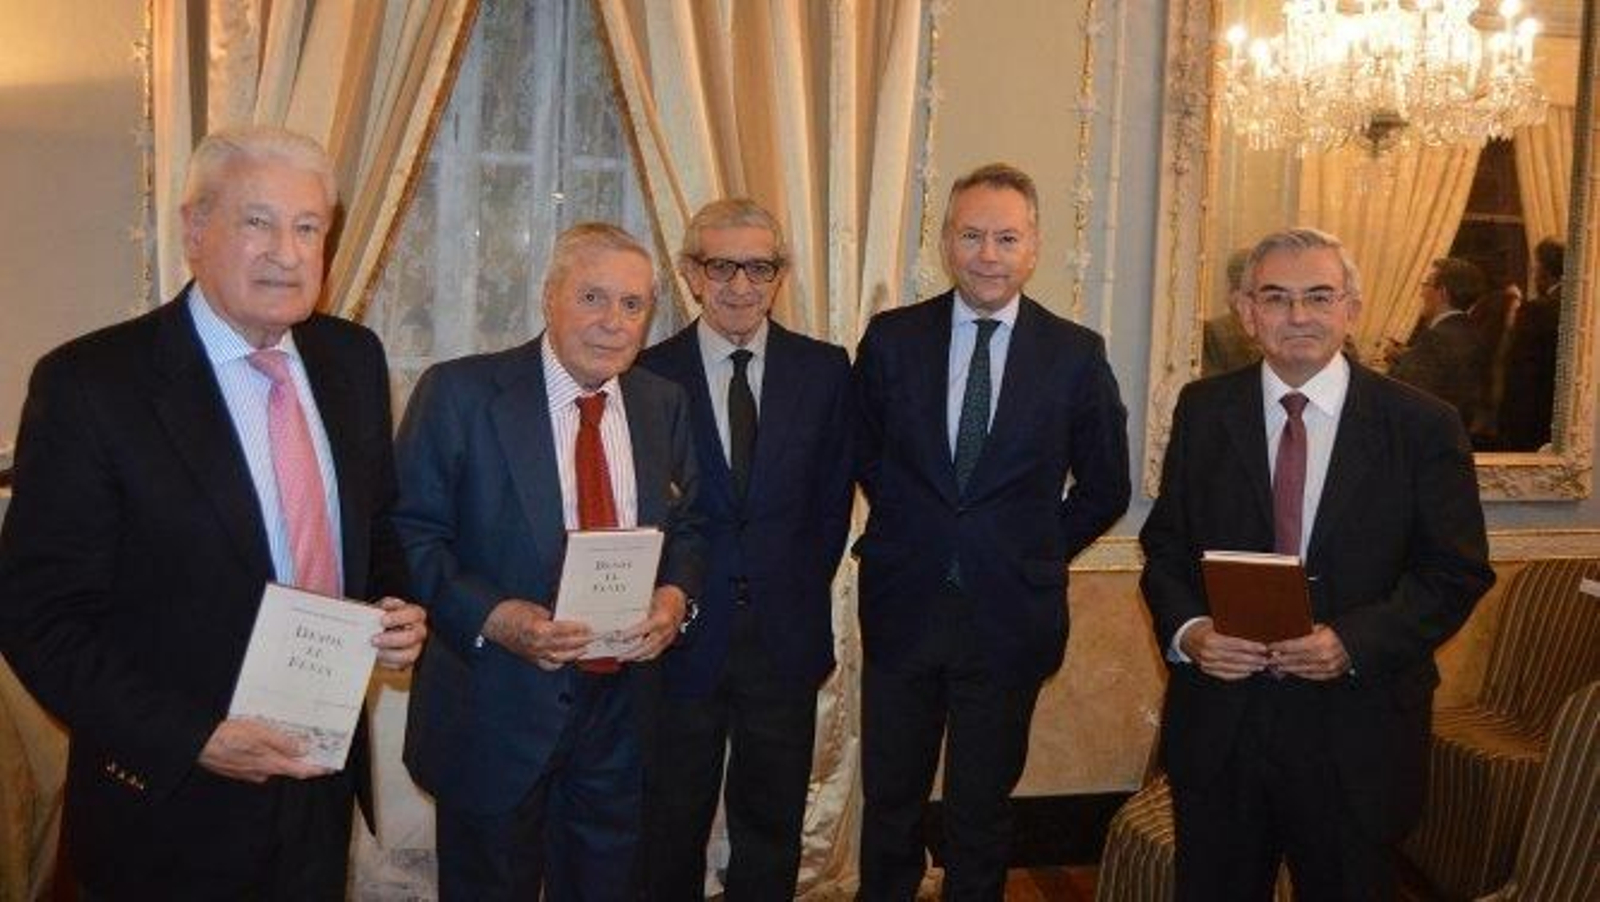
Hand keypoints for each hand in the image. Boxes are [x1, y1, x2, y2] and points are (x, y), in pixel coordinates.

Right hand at [199, 718, 328, 782]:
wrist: (198, 744)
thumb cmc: (229, 737)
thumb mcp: (261, 733)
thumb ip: (283, 743)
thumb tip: (303, 750)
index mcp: (271, 764)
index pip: (301, 771)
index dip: (317, 768)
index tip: (330, 766)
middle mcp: (262, 772)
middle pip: (288, 767)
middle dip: (300, 758)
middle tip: (312, 745)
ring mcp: (249, 772)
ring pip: (272, 764)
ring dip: (281, 754)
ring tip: (288, 738)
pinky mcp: (238, 768)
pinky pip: (258, 762)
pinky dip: (265, 753)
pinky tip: (262, 741)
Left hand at [372, 597, 427, 669]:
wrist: (379, 630)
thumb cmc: (383, 616)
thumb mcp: (384, 607)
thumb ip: (384, 606)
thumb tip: (379, 610)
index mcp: (416, 614)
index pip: (413, 614)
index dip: (398, 618)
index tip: (382, 620)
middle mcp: (420, 631)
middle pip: (412, 637)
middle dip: (391, 639)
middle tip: (374, 639)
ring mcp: (416, 647)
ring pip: (409, 655)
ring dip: (390, 654)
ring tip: (376, 651)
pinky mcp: (408, 661)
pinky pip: (400, 666)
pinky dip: (388, 663)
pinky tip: (379, 656)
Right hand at [482, 598, 591, 670]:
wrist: (492, 621)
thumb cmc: (511, 611)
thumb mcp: (535, 608)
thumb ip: (551, 616)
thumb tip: (565, 619)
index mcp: (540, 629)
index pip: (565, 631)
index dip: (578, 629)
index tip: (588, 627)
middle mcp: (539, 644)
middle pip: (565, 645)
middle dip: (581, 641)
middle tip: (592, 637)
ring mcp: (534, 653)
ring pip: (560, 657)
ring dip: (574, 653)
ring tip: (584, 648)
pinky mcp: (530, 658)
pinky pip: (548, 664)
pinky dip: (558, 662)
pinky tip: (565, 659)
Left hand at [617, 585, 686, 661]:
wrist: (680, 599)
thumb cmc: (665, 596)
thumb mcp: (651, 599)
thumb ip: (640, 609)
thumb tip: (621, 617)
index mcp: (661, 618)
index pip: (642, 629)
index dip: (629, 634)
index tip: (616, 637)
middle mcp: (665, 630)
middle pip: (646, 646)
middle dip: (631, 653)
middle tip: (618, 655)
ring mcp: (668, 638)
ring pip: (651, 652)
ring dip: (636, 657)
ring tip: (623, 658)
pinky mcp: (668, 641)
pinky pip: (656, 652)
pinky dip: (644, 656)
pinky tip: (635, 656)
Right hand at [1179, 618, 1269, 680]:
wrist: (1187, 638)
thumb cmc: (1204, 629)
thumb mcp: (1215, 624)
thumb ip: (1231, 629)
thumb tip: (1252, 633)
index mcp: (1211, 639)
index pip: (1236, 644)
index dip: (1251, 647)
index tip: (1263, 648)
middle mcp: (1208, 653)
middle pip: (1236, 658)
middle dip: (1253, 659)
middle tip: (1265, 659)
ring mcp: (1207, 663)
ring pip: (1232, 668)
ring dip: (1249, 668)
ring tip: (1259, 666)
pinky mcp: (1207, 670)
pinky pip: (1225, 675)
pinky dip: (1238, 675)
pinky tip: (1248, 672)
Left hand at [1268, 624, 1350, 680]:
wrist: (1356, 643)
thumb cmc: (1334, 634)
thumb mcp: (1319, 628)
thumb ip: (1304, 632)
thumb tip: (1284, 636)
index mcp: (1320, 641)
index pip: (1294, 645)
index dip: (1280, 647)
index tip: (1270, 647)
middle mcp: (1324, 655)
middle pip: (1296, 659)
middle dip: (1280, 659)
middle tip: (1268, 659)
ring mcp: (1329, 666)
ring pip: (1303, 669)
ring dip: (1288, 668)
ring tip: (1277, 666)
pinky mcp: (1332, 674)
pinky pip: (1312, 676)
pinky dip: (1301, 674)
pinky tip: (1292, 671)